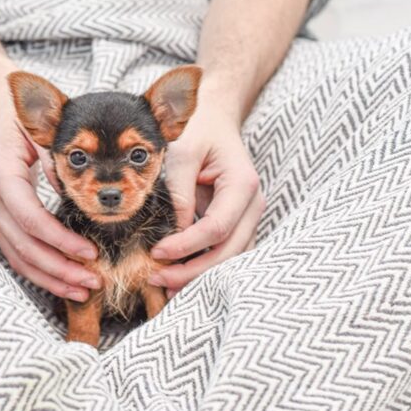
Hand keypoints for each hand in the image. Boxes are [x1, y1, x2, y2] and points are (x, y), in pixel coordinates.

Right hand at [0, 71, 99, 301]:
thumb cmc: (23, 119)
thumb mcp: (41, 133)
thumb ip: (57, 161)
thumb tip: (74, 194)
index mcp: (2, 174)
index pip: (31, 219)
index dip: (61, 241)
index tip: (92, 254)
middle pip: (23, 246)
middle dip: (59, 269)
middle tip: (93, 282)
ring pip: (17, 256)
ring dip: (50, 277)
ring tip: (82, 290)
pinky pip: (15, 252)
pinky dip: (39, 270)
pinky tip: (62, 279)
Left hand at [149, 105, 265, 296]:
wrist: (217, 123)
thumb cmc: (199, 133)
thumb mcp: (184, 152)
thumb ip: (179, 191)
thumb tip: (173, 233)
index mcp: (243, 185)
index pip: (217, 228)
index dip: (187, 246)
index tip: (157, 252)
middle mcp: (253, 205)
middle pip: (229, 252)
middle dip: (193, 271)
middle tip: (158, 278)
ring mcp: (250, 217)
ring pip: (232, 258)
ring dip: (201, 276)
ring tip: (167, 286)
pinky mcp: (240, 223)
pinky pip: (227, 252)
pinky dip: (206, 267)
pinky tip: (180, 275)